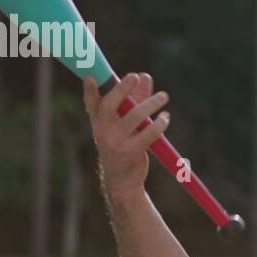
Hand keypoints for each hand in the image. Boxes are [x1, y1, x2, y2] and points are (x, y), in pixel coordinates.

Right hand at [83, 72, 171, 203]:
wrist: (122, 179)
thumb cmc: (123, 145)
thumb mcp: (124, 122)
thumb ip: (134, 98)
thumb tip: (144, 76)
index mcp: (98, 121)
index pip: (91, 103)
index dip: (90, 90)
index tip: (92, 77)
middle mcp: (102, 130)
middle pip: (110, 104)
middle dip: (122, 89)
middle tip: (135, 76)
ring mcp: (115, 141)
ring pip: (135, 116)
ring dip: (151, 103)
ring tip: (164, 96)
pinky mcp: (131, 151)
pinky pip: (148, 133)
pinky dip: (159, 124)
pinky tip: (165, 118)